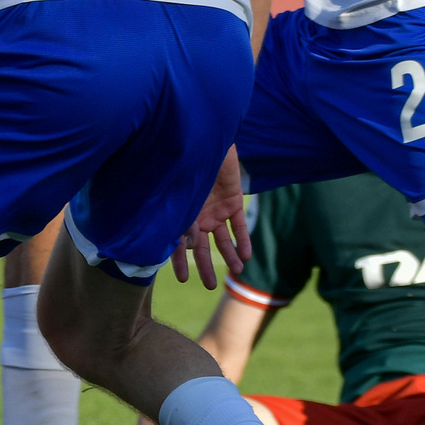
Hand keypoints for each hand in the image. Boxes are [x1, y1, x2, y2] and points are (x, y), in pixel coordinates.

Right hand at [172, 148, 249, 285]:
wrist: (209, 138)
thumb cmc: (189, 162)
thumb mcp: (184, 192)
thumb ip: (186, 218)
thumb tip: (190, 246)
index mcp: (181, 213)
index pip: (177, 242)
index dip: (179, 261)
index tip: (182, 279)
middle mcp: (198, 215)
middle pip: (202, 246)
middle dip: (205, 266)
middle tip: (209, 286)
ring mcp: (216, 210)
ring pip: (222, 239)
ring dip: (229, 256)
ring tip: (237, 271)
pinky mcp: (234, 202)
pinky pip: (239, 225)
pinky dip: (243, 239)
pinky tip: (247, 255)